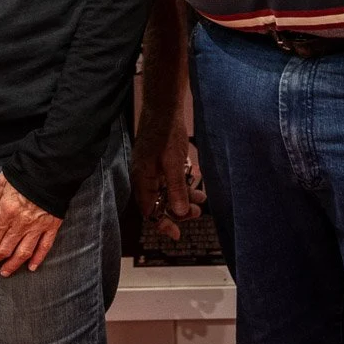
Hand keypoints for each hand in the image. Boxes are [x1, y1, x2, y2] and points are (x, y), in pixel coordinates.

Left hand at [0, 173, 62, 276]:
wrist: (52, 168)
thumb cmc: (24, 173)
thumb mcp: (2, 183)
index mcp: (7, 211)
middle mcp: (21, 223)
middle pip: (5, 248)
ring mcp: (38, 227)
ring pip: (23, 253)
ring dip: (13, 265)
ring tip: (5, 272)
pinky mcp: (52, 226)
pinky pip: (44, 247)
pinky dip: (38, 259)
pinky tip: (31, 267)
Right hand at [132, 111, 204, 242]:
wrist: (163, 108)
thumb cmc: (165, 133)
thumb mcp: (173, 162)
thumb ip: (176, 188)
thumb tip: (178, 213)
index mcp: (142, 179)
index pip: (148, 211)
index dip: (162, 224)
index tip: (177, 234)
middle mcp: (145, 177)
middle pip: (158, 204)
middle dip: (177, 211)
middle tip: (197, 212)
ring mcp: (152, 170)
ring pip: (166, 193)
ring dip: (183, 198)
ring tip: (201, 199)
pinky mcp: (160, 163)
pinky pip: (170, 181)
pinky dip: (182, 185)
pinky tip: (195, 181)